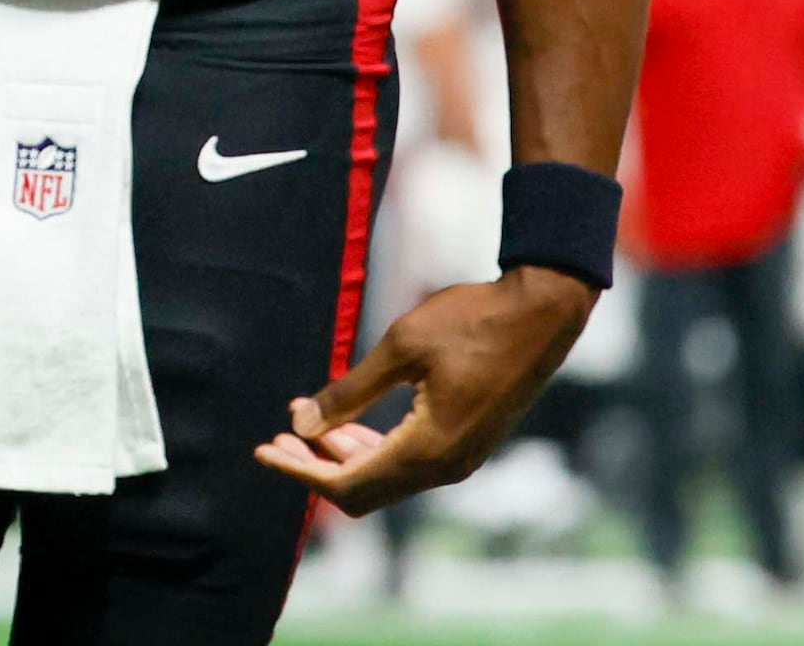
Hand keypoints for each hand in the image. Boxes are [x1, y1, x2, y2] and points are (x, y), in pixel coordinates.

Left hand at [256, 266, 592, 514]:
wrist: (541, 313)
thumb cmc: (470, 321)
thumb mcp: (401, 348)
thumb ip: (349, 391)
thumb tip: (301, 422)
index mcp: (428, 449)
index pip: (347, 484)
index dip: (299, 470)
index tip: (263, 450)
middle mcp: (446, 467)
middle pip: (364, 489)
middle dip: (315, 464)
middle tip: (278, 432)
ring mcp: (460, 459)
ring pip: (386, 476)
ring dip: (342, 453)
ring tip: (304, 418)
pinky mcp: (466, 444)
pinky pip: (408, 461)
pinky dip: (371, 445)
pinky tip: (346, 419)